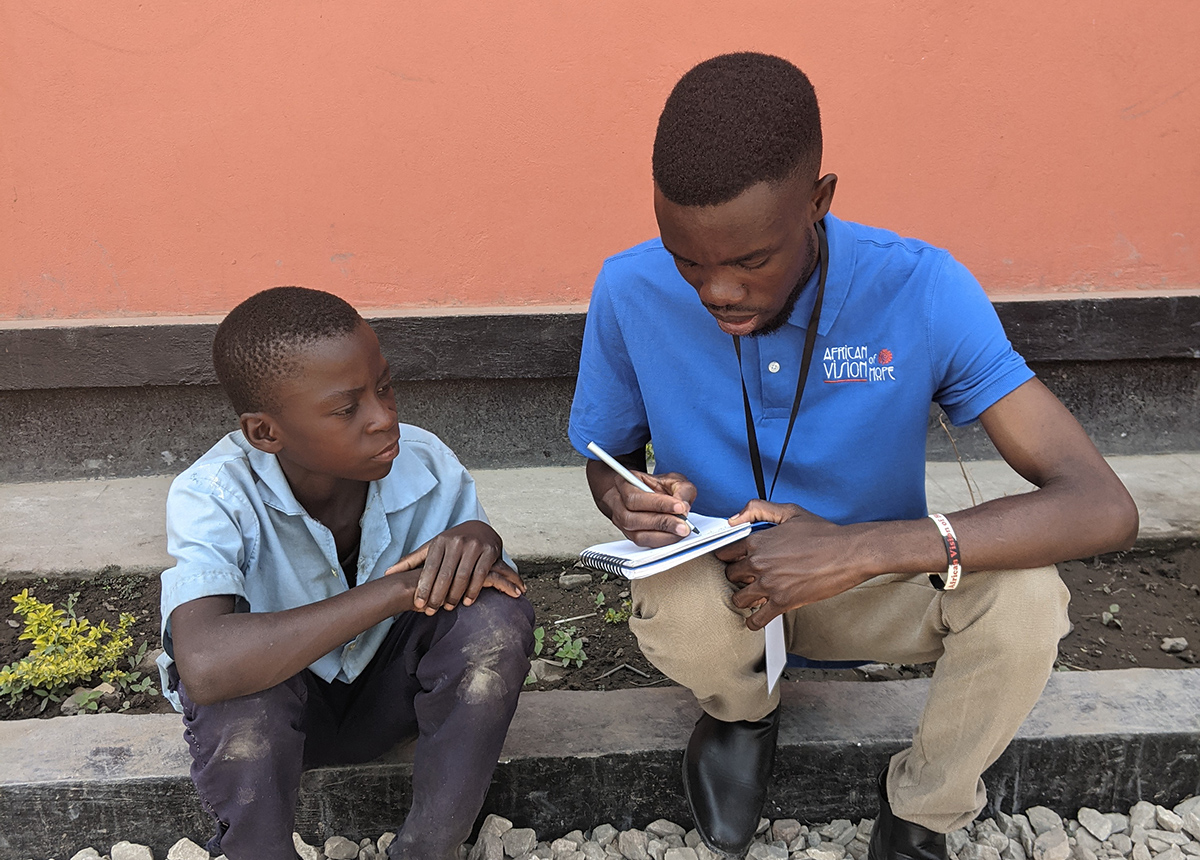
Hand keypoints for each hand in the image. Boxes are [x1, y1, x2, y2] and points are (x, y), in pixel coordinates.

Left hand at [385, 521, 518, 613]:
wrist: (481, 528)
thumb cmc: (452, 542)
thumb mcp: (432, 548)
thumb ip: (412, 561)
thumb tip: (388, 573)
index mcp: (440, 542)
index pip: (429, 568)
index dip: (424, 588)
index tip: (418, 605)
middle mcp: (456, 542)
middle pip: (445, 575)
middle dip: (437, 596)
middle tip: (432, 611)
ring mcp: (474, 546)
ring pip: (462, 577)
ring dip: (455, 595)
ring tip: (448, 607)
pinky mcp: (489, 552)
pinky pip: (480, 575)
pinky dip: (473, 591)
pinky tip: (467, 602)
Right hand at [600, 469, 698, 547]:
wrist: (648, 492)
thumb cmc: (657, 485)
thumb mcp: (673, 479)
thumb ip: (681, 490)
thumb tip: (684, 509)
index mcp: (624, 483)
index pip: (635, 497)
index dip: (658, 504)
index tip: (680, 507)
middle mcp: (617, 503)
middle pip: (632, 518)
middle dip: (661, 522)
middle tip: (683, 524)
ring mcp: (621, 521)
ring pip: (636, 535)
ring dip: (662, 535)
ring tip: (680, 530)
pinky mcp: (630, 535)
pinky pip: (643, 544)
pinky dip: (661, 541)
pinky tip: (673, 536)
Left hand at [714, 503, 867, 630]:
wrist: (848, 553)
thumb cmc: (824, 534)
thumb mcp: (790, 512)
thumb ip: (758, 509)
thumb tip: (735, 518)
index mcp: (758, 541)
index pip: (726, 552)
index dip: (728, 557)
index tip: (731, 561)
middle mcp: (760, 563)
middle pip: (730, 575)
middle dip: (736, 577)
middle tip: (746, 578)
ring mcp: (770, 584)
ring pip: (739, 598)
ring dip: (743, 598)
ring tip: (751, 596)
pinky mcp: (783, 602)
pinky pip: (757, 619)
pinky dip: (753, 621)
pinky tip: (756, 618)